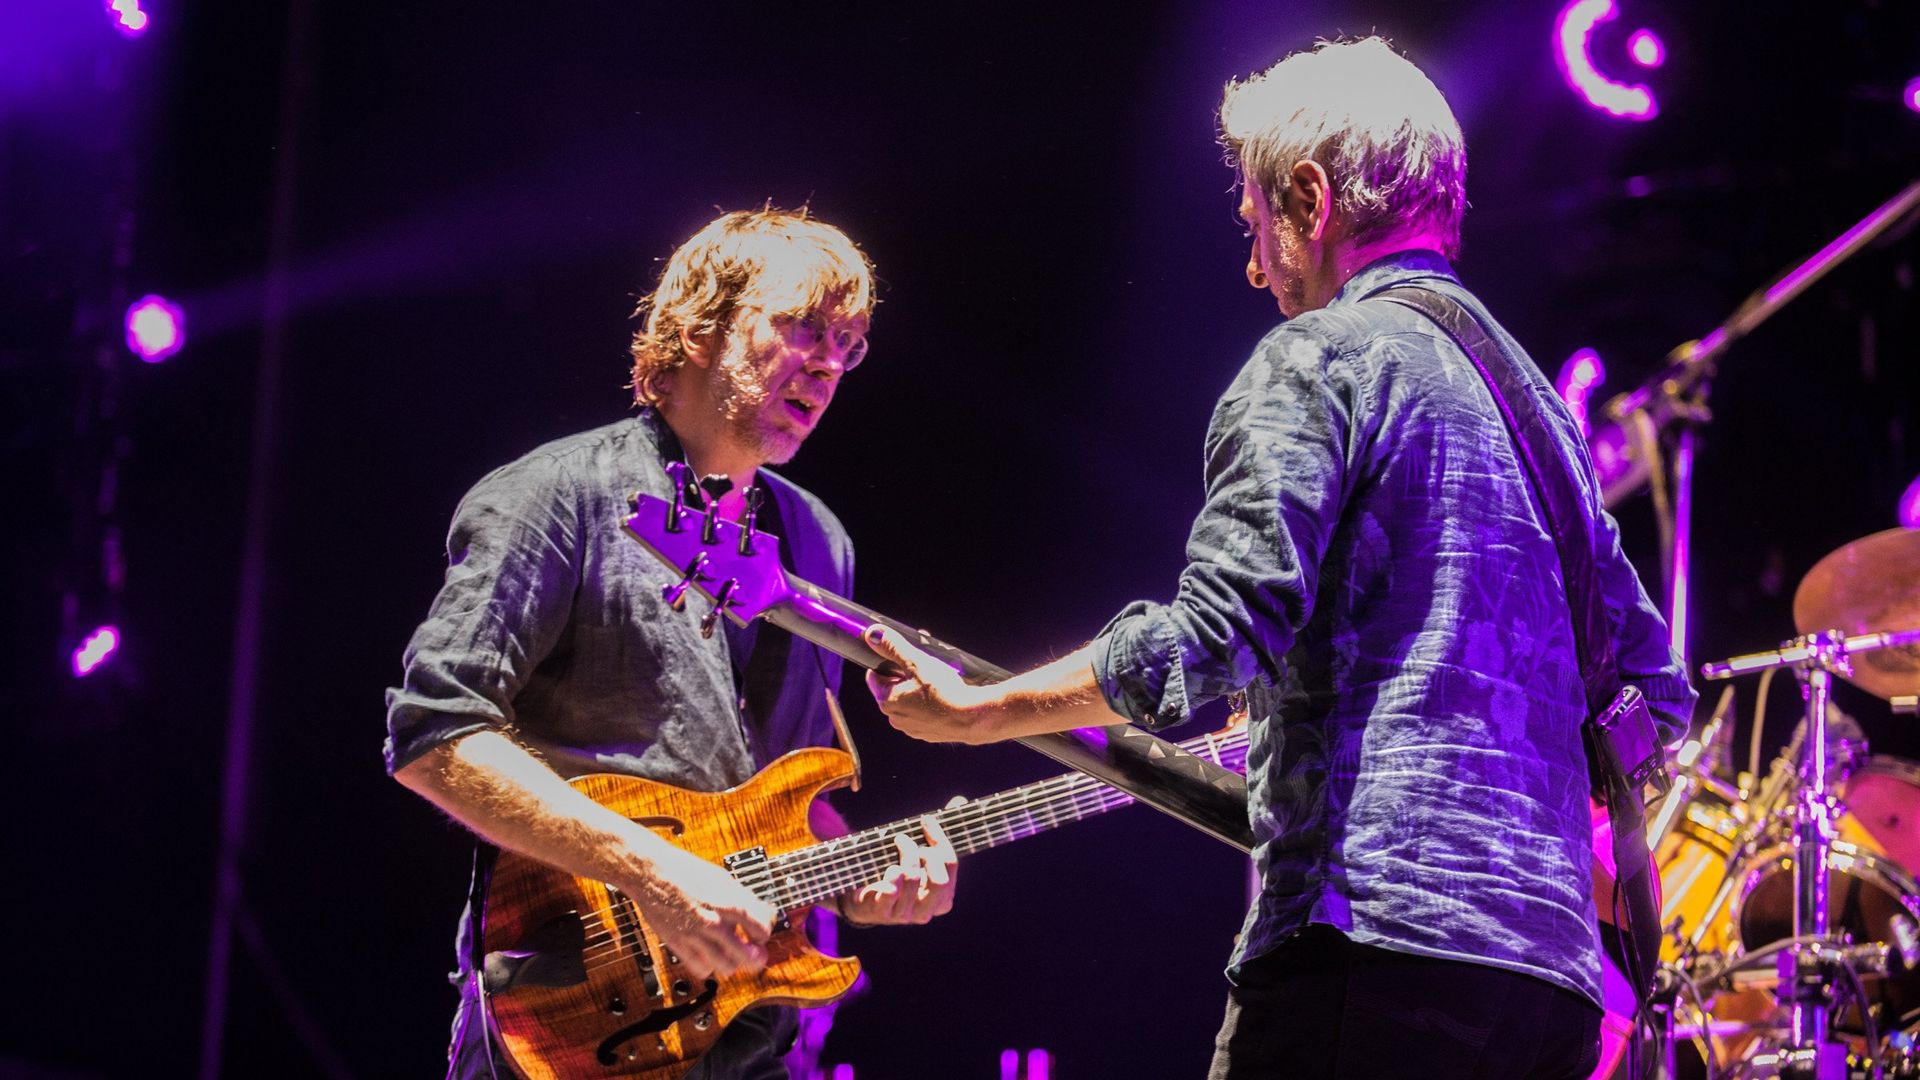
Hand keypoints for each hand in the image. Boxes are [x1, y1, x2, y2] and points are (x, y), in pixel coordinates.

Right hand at [623, 842, 775, 982]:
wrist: (650, 872)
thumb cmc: (685, 870)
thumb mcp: (722, 878)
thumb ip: (742, 898)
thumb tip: (761, 915)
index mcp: (729, 902)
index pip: (762, 929)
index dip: (765, 932)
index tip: (761, 932)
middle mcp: (714, 922)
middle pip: (748, 956)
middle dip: (756, 957)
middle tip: (755, 952)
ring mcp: (696, 936)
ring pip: (726, 967)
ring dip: (732, 962)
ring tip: (729, 952)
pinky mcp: (678, 944)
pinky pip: (701, 968)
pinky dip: (709, 966)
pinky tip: (708, 955)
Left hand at [836, 814, 958, 925]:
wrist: (863, 900)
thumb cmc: (898, 874)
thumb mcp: (920, 856)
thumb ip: (941, 832)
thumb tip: (960, 800)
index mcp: (943, 900)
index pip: (951, 864)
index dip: (940, 838)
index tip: (926, 821)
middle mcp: (927, 911)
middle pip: (940, 880)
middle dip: (926, 854)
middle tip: (910, 840)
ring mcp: (905, 915)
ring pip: (913, 878)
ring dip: (904, 853)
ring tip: (896, 843)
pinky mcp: (883, 911)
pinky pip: (891, 889)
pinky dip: (891, 873)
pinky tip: (888, 868)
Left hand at [864, 625, 997, 744]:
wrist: (972, 718)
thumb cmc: (944, 691)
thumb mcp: (917, 662)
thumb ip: (893, 647)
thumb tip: (873, 635)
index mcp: (886, 700)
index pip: (874, 675)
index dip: (887, 662)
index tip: (903, 656)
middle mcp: (895, 718)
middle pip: (892, 688)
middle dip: (905, 673)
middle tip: (923, 663)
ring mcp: (911, 728)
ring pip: (908, 701)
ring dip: (917, 688)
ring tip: (936, 678)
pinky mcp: (927, 733)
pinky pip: (922, 714)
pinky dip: (928, 704)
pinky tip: (943, 696)